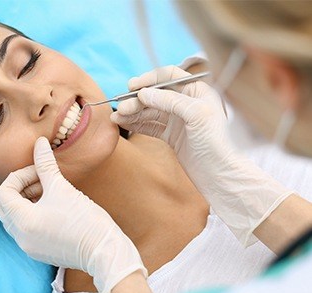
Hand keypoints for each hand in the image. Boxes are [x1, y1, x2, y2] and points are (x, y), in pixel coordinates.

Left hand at [0, 137, 146, 292]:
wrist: (104, 250)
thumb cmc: (85, 219)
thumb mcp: (62, 188)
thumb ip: (46, 164)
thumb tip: (40, 142)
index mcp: (23, 221)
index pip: (3, 193)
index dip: (19, 177)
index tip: (38, 172)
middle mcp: (21, 237)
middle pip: (5, 207)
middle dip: (20, 189)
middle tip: (41, 181)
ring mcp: (29, 247)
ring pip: (15, 219)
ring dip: (27, 202)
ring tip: (49, 193)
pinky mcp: (40, 251)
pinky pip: (26, 230)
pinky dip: (33, 215)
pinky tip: (53, 208)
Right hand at [111, 65, 292, 245]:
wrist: (219, 174)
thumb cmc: (216, 142)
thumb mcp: (196, 114)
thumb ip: (170, 101)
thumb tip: (144, 93)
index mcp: (197, 91)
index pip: (169, 76)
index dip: (150, 79)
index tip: (132, 86)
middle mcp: (187, 102)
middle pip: (156, 95)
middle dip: (137, 100)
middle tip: (121, 108)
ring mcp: (178, 120)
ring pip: (150, 111)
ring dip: (133, 113)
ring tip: (117, 117)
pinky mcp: (171, 136)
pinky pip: (150, 125)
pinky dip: (137, 124)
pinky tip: (124, 123)